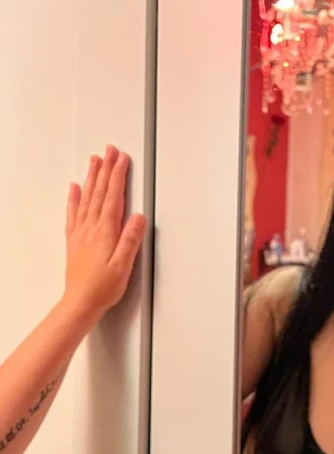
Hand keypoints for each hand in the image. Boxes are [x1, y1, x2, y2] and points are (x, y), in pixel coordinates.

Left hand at [63, 146, 145, 319]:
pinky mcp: (75, 240)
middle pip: (99, 191)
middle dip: (105, 168)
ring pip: (87, 197)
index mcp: (105, 231)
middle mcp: (91, 228)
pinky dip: (74, 197)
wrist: (79, 302)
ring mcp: (81, 233)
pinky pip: (73, 212)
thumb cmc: (102, 287)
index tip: (122, 159)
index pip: (113, 196)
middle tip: (109, 150)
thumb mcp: (124, 265)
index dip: (118, 175)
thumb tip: (139, 217)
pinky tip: (74, 188)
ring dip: (91, 177)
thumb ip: (131, 239)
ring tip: (95, 161)